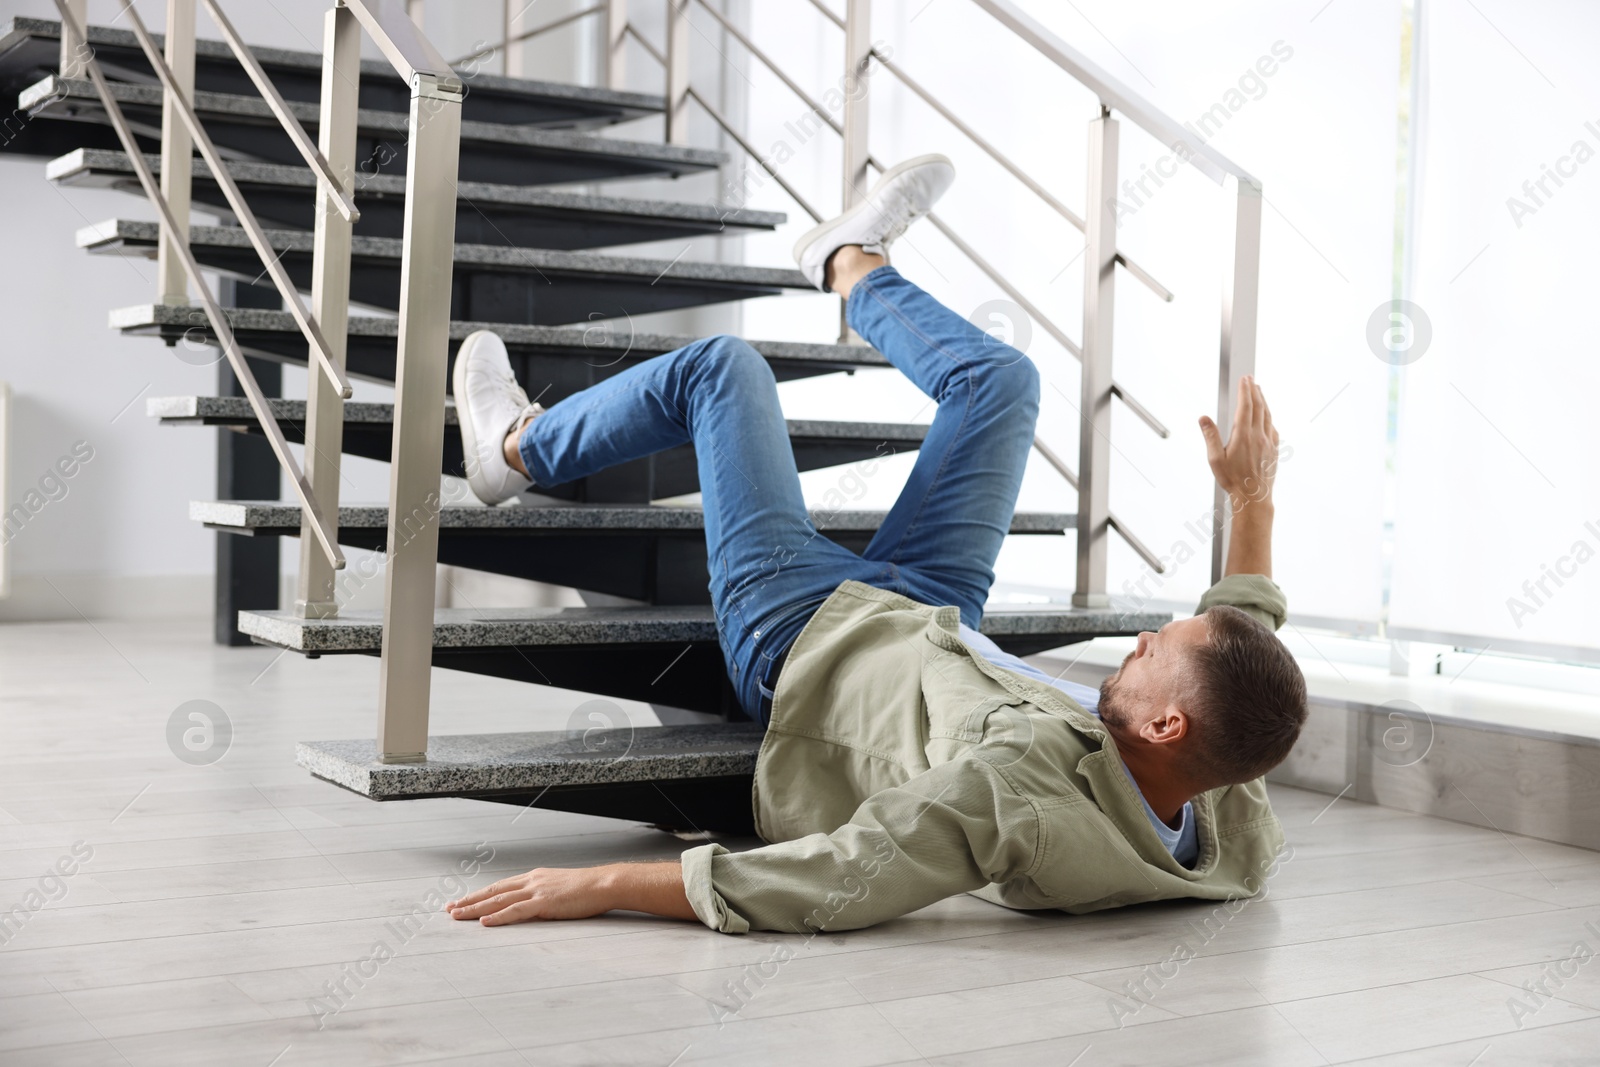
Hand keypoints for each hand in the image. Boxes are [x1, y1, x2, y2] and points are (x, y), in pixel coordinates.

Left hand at [446, 866, 616, 925]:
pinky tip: (483, 923)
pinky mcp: (544, 903)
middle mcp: (531, 881)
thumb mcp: (560, 888)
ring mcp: (536, 891)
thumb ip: (544, 895)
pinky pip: (516, 911)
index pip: (500, 886)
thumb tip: (534, 904)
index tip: (462, 901)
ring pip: (498, 900)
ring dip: (475, 909)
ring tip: (457, 916)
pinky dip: (498, 917)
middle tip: (449, 909)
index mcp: (534, 878)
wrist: (603, 884)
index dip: (479, 894)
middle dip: (469, 901)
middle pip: (493, 892)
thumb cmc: (587, 889)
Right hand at [1199, 375, 1278, 510]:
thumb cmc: (1233, 480)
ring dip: (1263, 401)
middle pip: (1259, 407)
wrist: (1254, 497)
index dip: (1245, 390)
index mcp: (1244, 435)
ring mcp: (1269, 442)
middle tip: (1251, 379)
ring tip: (1259, 392)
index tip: (1245, 379)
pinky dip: (1269, 417)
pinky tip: (1267, 417)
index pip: (1246, 406)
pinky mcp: (1275, 450)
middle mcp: (1259, 436)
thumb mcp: (1215, 459)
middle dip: (1255, 391)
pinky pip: (1273, 428)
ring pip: (1268, 416)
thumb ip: (1210, 436)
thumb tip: (1203, 418)